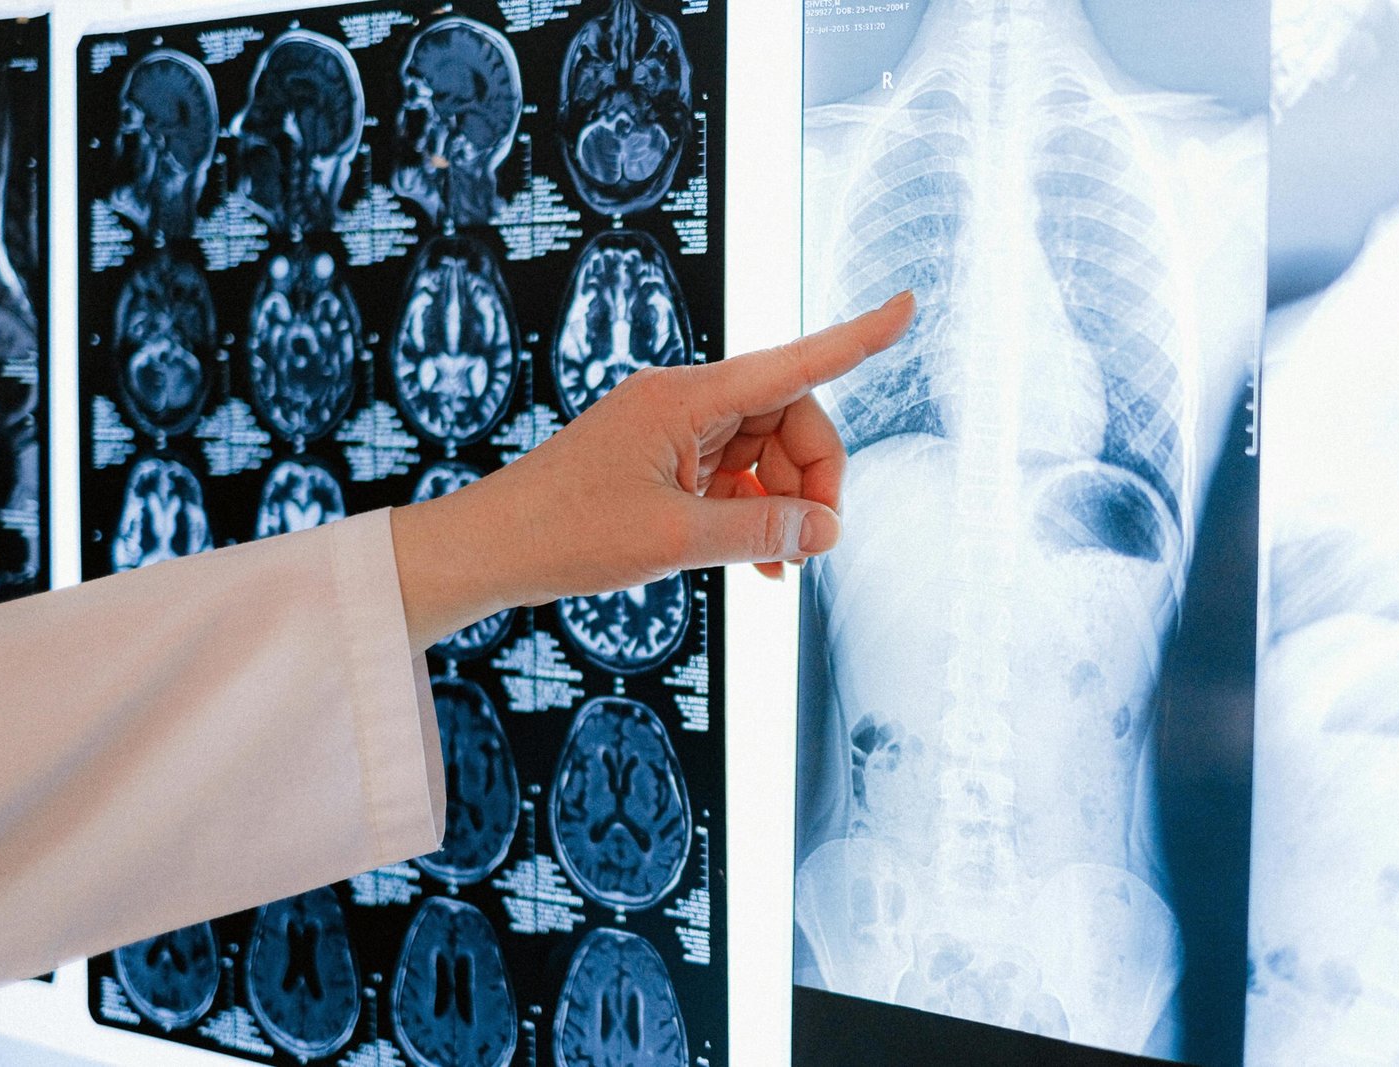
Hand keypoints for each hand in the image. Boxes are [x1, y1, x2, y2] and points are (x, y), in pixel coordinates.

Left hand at [391, 291, 915, 650]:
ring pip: (765, 454)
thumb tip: (827, 531)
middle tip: (809, 546)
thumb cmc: (564, 534)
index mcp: (686, 397)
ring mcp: (674, 433)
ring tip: (777, 567)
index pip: (793, 363)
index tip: (908, 307)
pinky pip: (734, 480)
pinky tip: (759, 564)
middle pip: (788, 420)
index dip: (856, 339)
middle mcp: (685, 403)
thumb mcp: (674, 538)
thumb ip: (761, 533)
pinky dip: (753, 516)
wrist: (490, 551)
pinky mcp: (664, 464)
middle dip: (812, 479)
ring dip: (783, 506)